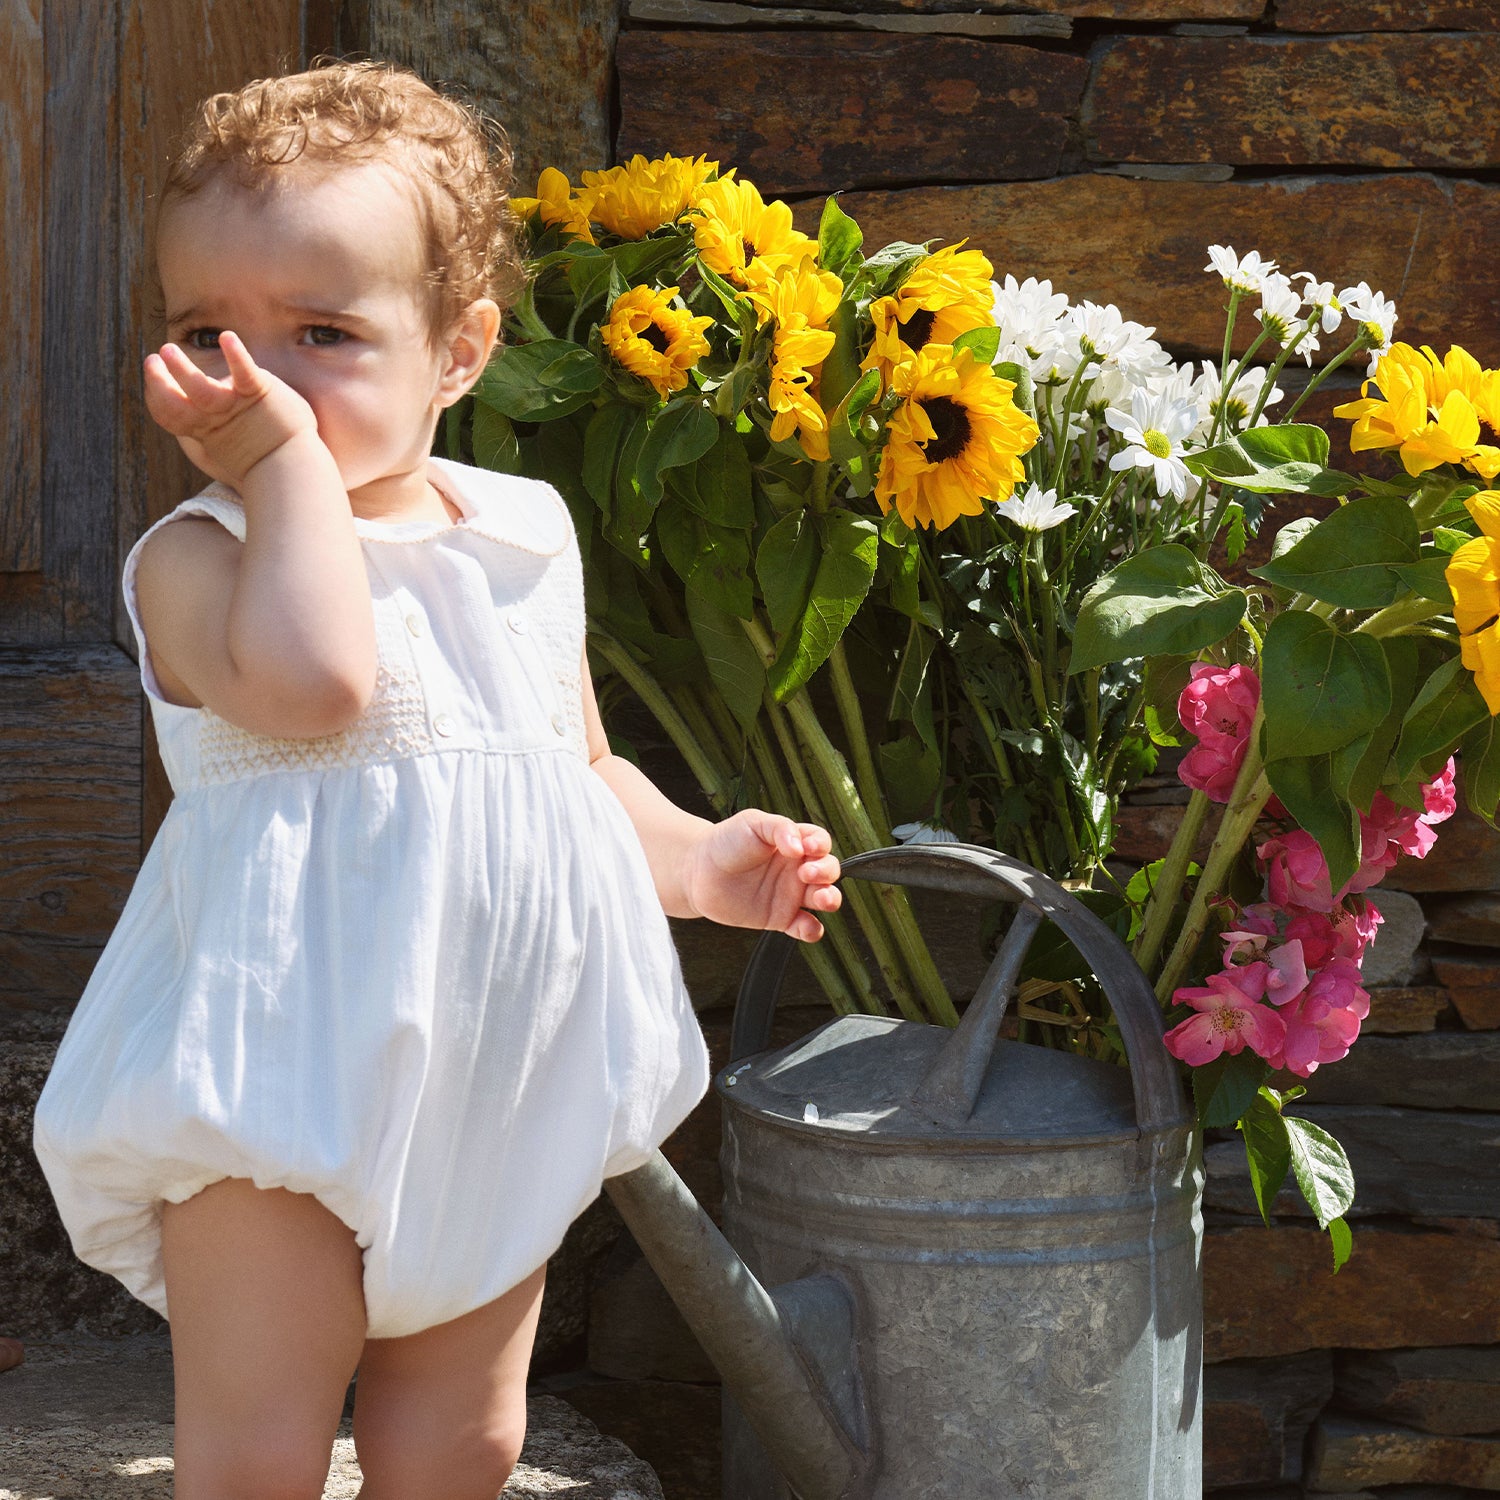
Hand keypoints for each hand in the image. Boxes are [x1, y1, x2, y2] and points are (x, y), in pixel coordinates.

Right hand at [143, 331, 319, 488]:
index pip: (169, 415)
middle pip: (176, 404)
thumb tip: (205, 427)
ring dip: (181, 370)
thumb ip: (215, 429)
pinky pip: (244, 372)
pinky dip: (235, 355)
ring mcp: (236, 406)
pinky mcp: (259, 392)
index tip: (151, 383)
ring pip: (201, 389)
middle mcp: (216, 419)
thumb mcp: (232, 444)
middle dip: (159, 383)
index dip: (156, 397)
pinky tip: (227, 337)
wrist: (296, 468)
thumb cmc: (266, 456)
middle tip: (152, 360)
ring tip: (167, 349)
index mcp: (206, 430)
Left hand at [683, 810, 841, 942]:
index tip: (807, 849)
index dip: (820, 846)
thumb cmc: (725, 842)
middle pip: (829, 871)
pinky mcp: (780, 918)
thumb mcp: (752, 823)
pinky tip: (808, 927)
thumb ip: (779, 828)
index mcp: (793, 843)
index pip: (821, 843)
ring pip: (824, 899)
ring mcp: (789, 894)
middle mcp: (796, 869)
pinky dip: (812, 930)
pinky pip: (805, 927)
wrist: (697, 872)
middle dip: (826, 872)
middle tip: (805, 873)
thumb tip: (800, 846)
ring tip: (820, 899)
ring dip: (829, 899)